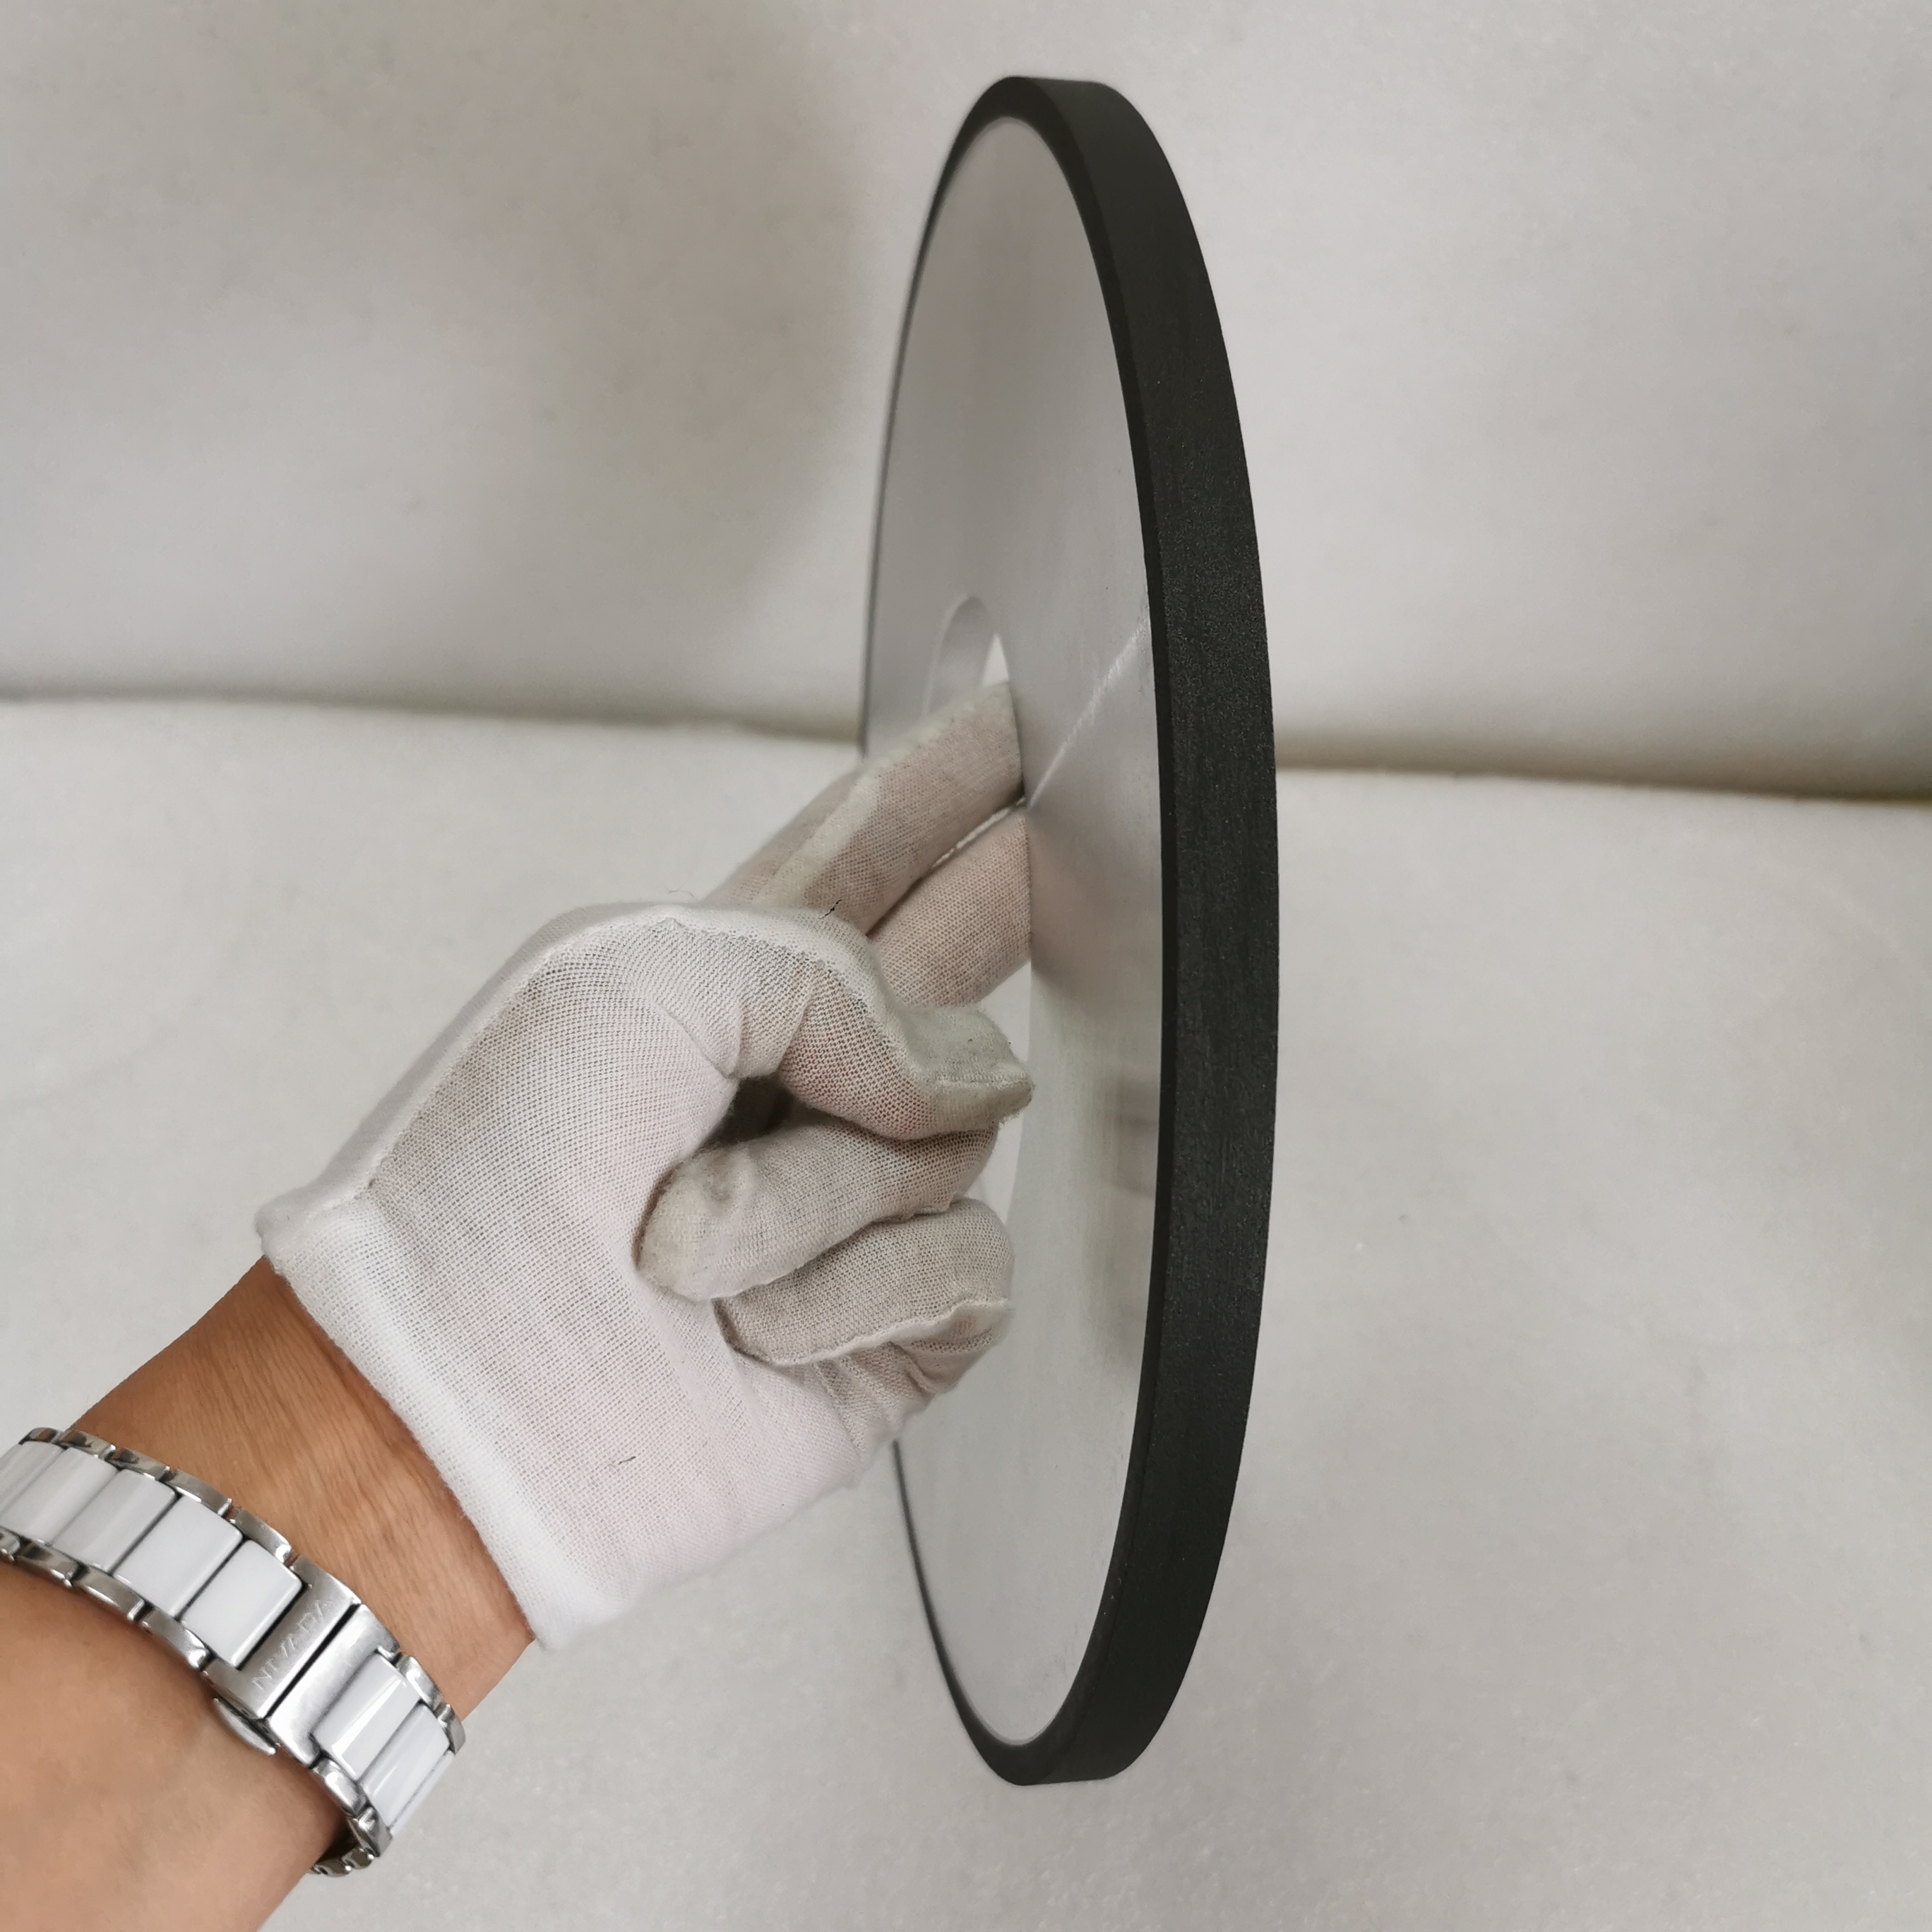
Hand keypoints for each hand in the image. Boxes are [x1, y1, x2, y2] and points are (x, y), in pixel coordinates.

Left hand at [259, 688, 1030, 1646]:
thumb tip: (964, 1077)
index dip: (933, 798)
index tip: (1006, 730)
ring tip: (680, 1252)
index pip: (856, 865)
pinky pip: (964, 1261)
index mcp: (714, 985)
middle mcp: (793, 1085)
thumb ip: (826, 970)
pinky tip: (763, 1327)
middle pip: (949, 966)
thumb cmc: (490, 1191)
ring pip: (945, 1138)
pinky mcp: (892, 1323)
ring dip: (806, 1194)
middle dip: (998, 895)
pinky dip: (856, 1290)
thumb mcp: (632, 982)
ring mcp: (849, 1204)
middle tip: (1052, 832)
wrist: (457, 1417)